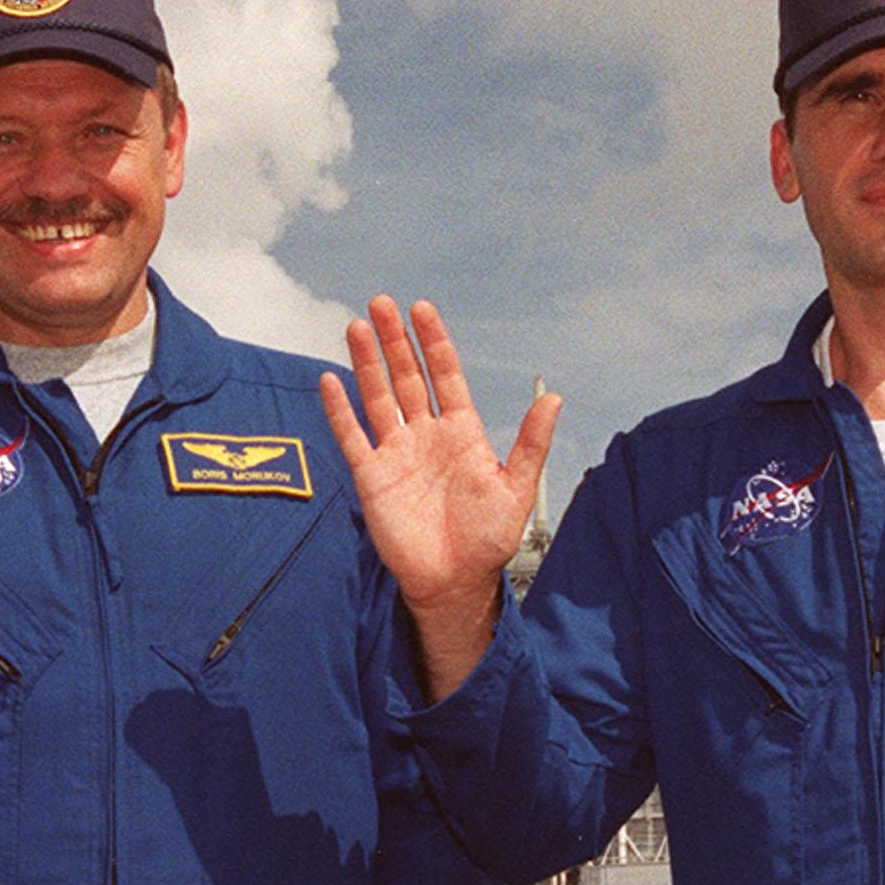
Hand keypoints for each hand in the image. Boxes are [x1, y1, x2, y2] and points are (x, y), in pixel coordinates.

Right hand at [318, 297, 558, 699]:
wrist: (454, 581)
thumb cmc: (488, 540)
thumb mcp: (517, 488)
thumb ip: (531, 443)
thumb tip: (554, 398)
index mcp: (462, 432)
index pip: (444, 375)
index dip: (433, 343)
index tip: (421, 309)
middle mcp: (426, 435)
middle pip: (406, 377)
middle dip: (394, 340)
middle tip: (380, 303)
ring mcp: (397, 453)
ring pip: (378, 397)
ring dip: (367, 362)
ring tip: (355, 326)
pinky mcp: (372, 476)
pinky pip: (352, 436)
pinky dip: (340, 409)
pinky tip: (330, 380)